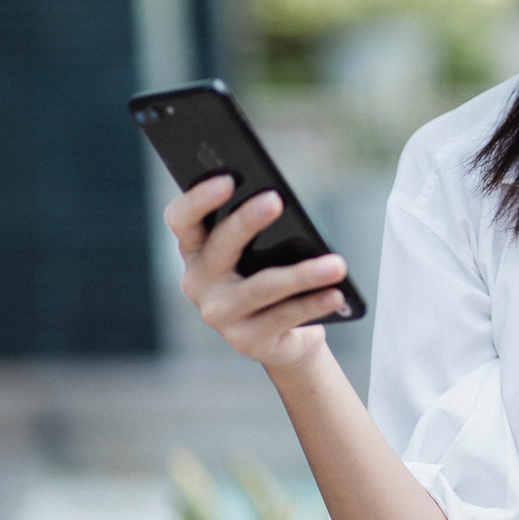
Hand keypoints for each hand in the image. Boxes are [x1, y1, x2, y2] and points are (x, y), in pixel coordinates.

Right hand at [164, 175, 348, 370]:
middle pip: (220, 246)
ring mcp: (219, 315)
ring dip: (302, 274)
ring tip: (336, 264)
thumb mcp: (261, 252)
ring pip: (260, 287)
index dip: (198, 199)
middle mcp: (199, 282)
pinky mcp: (245, 340)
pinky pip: (283, 317)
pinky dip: (313, 304)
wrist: (284, 337)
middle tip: (276, 200)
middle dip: (247, 220)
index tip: (228, 179)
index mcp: (196, 251)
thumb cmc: (270, 278)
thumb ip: (260, 229)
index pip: (182, 220)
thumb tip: (282, 203)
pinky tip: (336, 294)